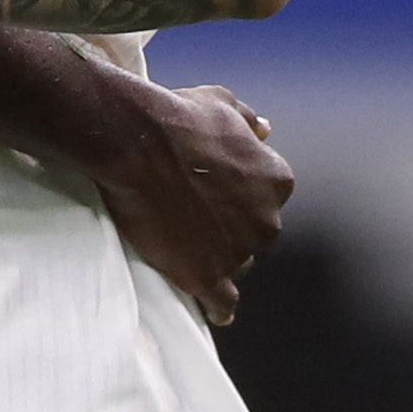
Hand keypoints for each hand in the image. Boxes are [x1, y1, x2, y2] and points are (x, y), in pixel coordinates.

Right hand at [85, 76, 289, 326]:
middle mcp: (266, 220)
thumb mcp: (223, 104)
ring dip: (221, 257)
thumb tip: (267, 130)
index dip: (242, 194)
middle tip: (198, 215)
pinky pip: (222, 303)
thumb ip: (250, 121)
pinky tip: (214, 308)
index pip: (268, 196)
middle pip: (255, 234)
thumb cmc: (179, 117)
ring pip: (238, 264)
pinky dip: (219, 306)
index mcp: (276, 181)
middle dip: (234, 227)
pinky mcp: (207, 275)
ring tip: (189, 246)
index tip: (218, 190)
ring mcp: (237, 252)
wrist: (136, 143)